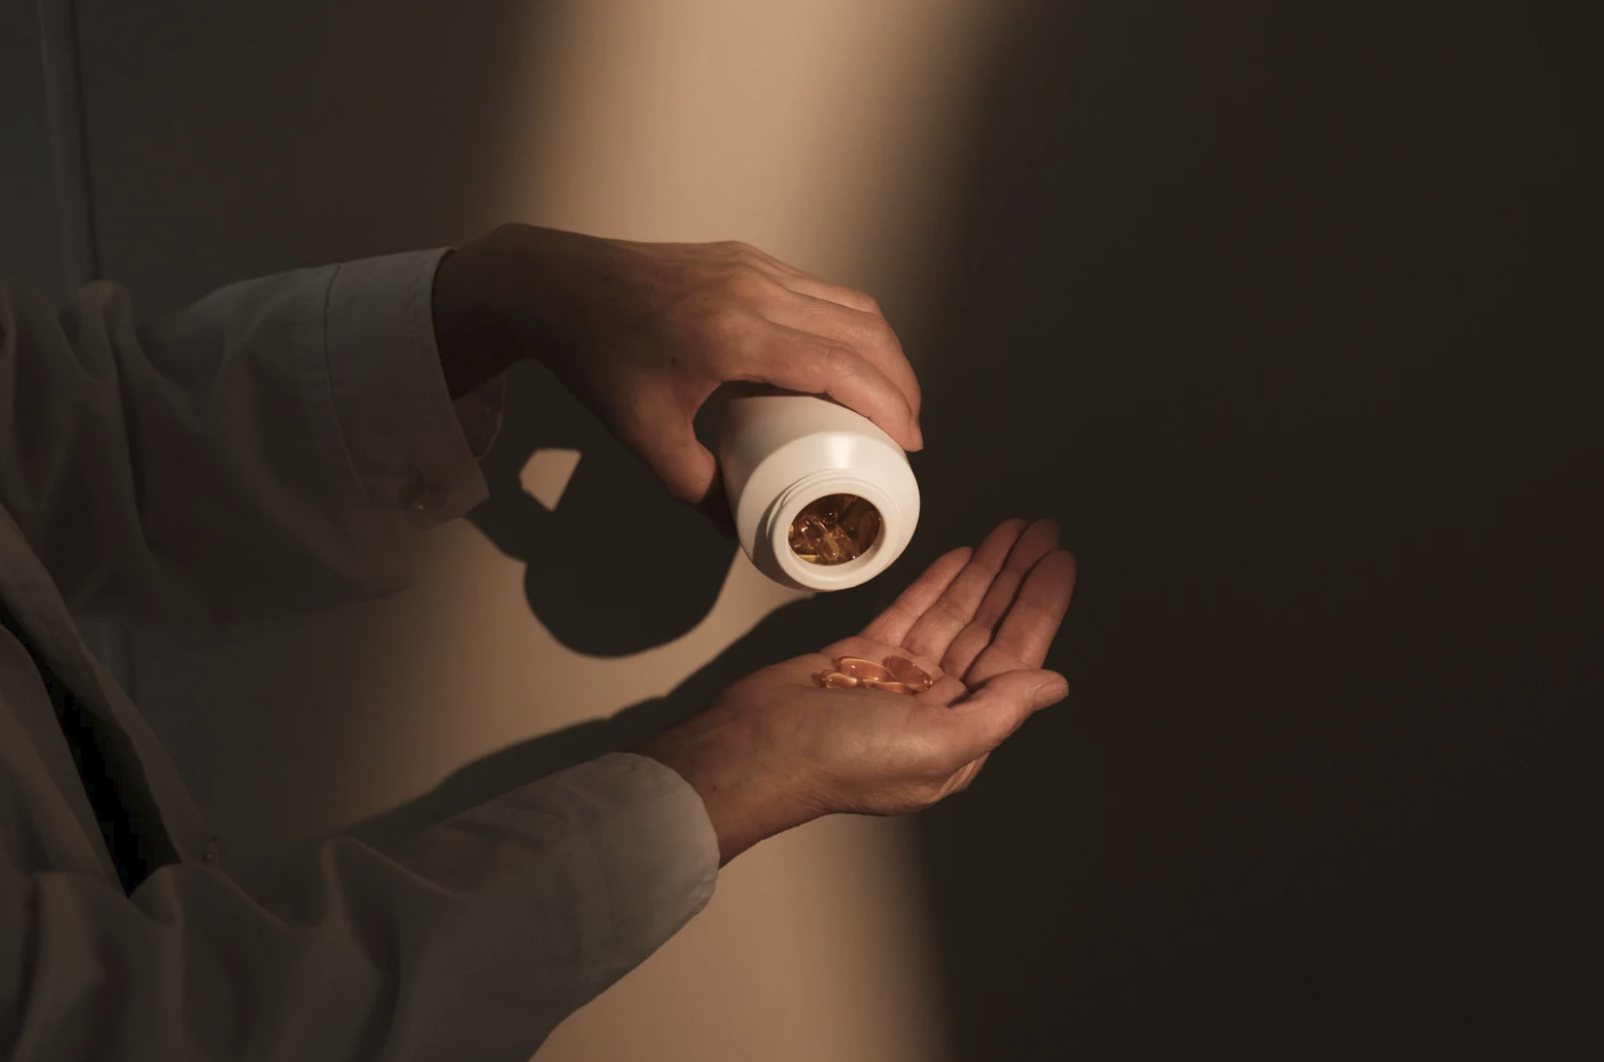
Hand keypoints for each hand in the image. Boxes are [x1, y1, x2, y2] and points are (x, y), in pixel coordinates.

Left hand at [432, 224, 923, 511]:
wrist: (554, 286)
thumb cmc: (595, 360)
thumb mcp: (645, 439)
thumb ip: (699, 491)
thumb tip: (744, 532)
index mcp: (733, 335)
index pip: (839, 364)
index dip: (888, 404)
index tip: (908, 443)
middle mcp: (754, 290)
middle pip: (862, 331)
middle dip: (900, 383)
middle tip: (906, 432)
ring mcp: (754, 267)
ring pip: (850, 303)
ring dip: (882, 351)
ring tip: (889, 399)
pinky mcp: (747, 259)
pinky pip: (821, 291)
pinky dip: (850, 327)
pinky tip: (848, 361)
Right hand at [637, 517, 1075, 864]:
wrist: (755, 747)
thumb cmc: (839, 760)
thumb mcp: (936, 746)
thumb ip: (999, 711)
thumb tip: (1053, 685)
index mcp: (959, 737)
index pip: (1013, 660)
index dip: (1039, 608)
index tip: (1058, 563)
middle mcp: (935, 708)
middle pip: (988, 630)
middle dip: (1018, 579)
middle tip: (1042, 532)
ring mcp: (897, 680)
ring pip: (954, 614)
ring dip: (984, 572)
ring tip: (1011, 532)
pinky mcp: (862, 656)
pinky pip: (912, 612)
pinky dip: (937, 583)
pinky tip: (962, 557)